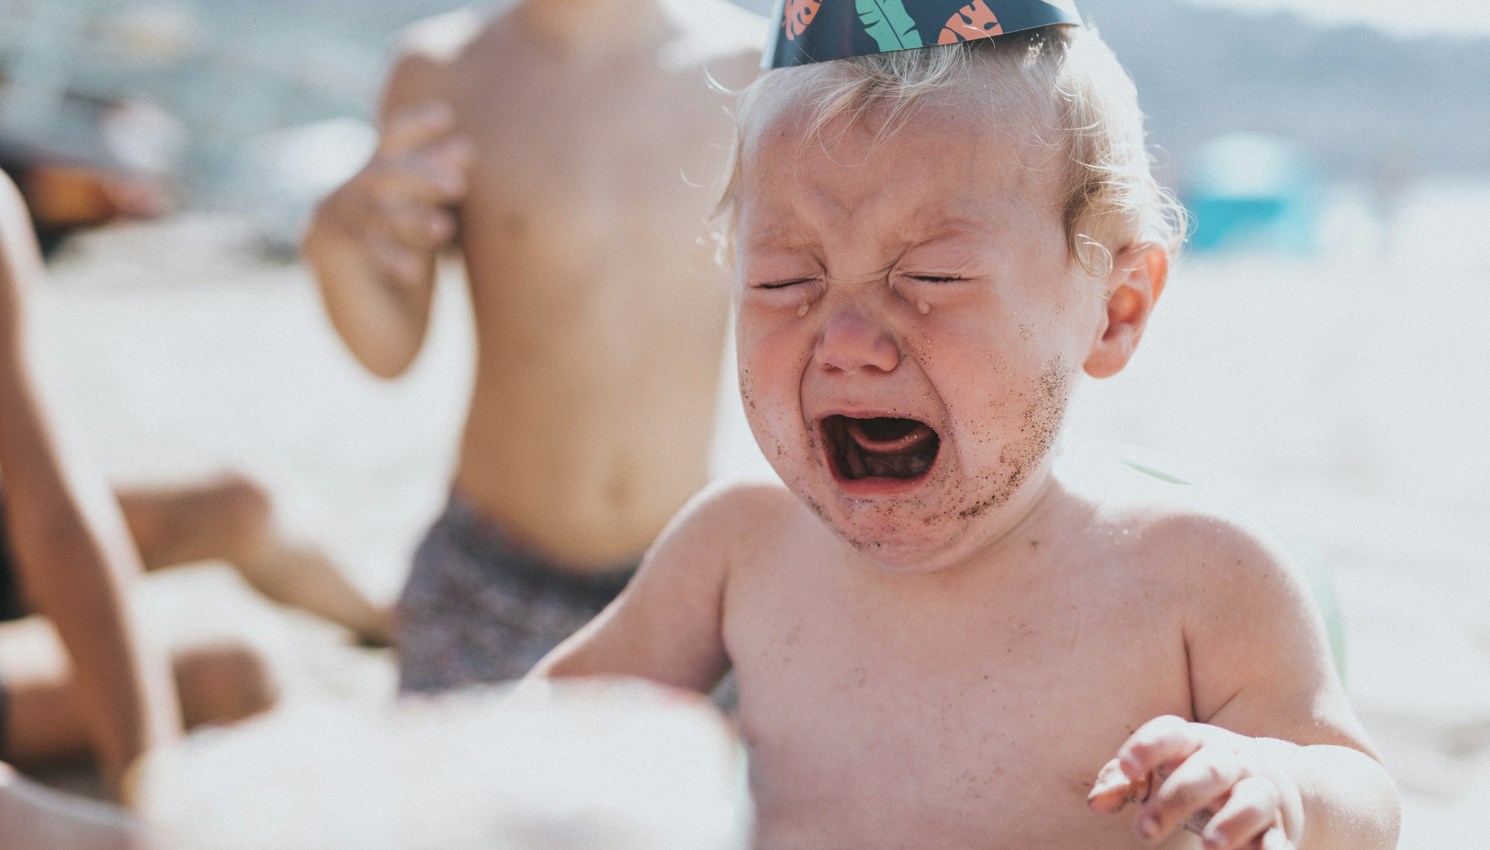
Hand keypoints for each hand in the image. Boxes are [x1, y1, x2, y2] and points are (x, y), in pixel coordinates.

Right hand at [306, 100, 473, 290]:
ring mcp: (327, 220)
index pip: (390, 142)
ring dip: (411, 218)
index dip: (414, 126)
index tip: (446, 115)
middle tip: (459, 185)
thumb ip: (437, 192)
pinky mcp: (323, 250)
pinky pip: (359, 247)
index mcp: (370, 183)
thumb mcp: (427, 227)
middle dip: (423, 174)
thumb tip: (466, 149)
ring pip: (373, 209)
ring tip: (445, 231)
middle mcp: (343, 194)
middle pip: (384, 172)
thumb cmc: (411, 278)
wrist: (379, 335)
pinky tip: (414, 272)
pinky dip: (389, 256)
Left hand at [1088, 715, 1305, 849]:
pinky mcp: (1279, 826)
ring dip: (1231, 821)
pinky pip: (1278, 837)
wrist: (1276, 782)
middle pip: (1206, 770)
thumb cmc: (1197, 775)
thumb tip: (1095, 803)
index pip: (1171, 733)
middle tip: (1143, 831)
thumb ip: (1123, 783)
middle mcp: (1230, 760)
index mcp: (1195, 742)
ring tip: (1209, 845)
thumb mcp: (1162, 771)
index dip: (1148, 746)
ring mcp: (1258, 790)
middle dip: (1175, 799)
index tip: (1126, 766)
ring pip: (1250, 799)